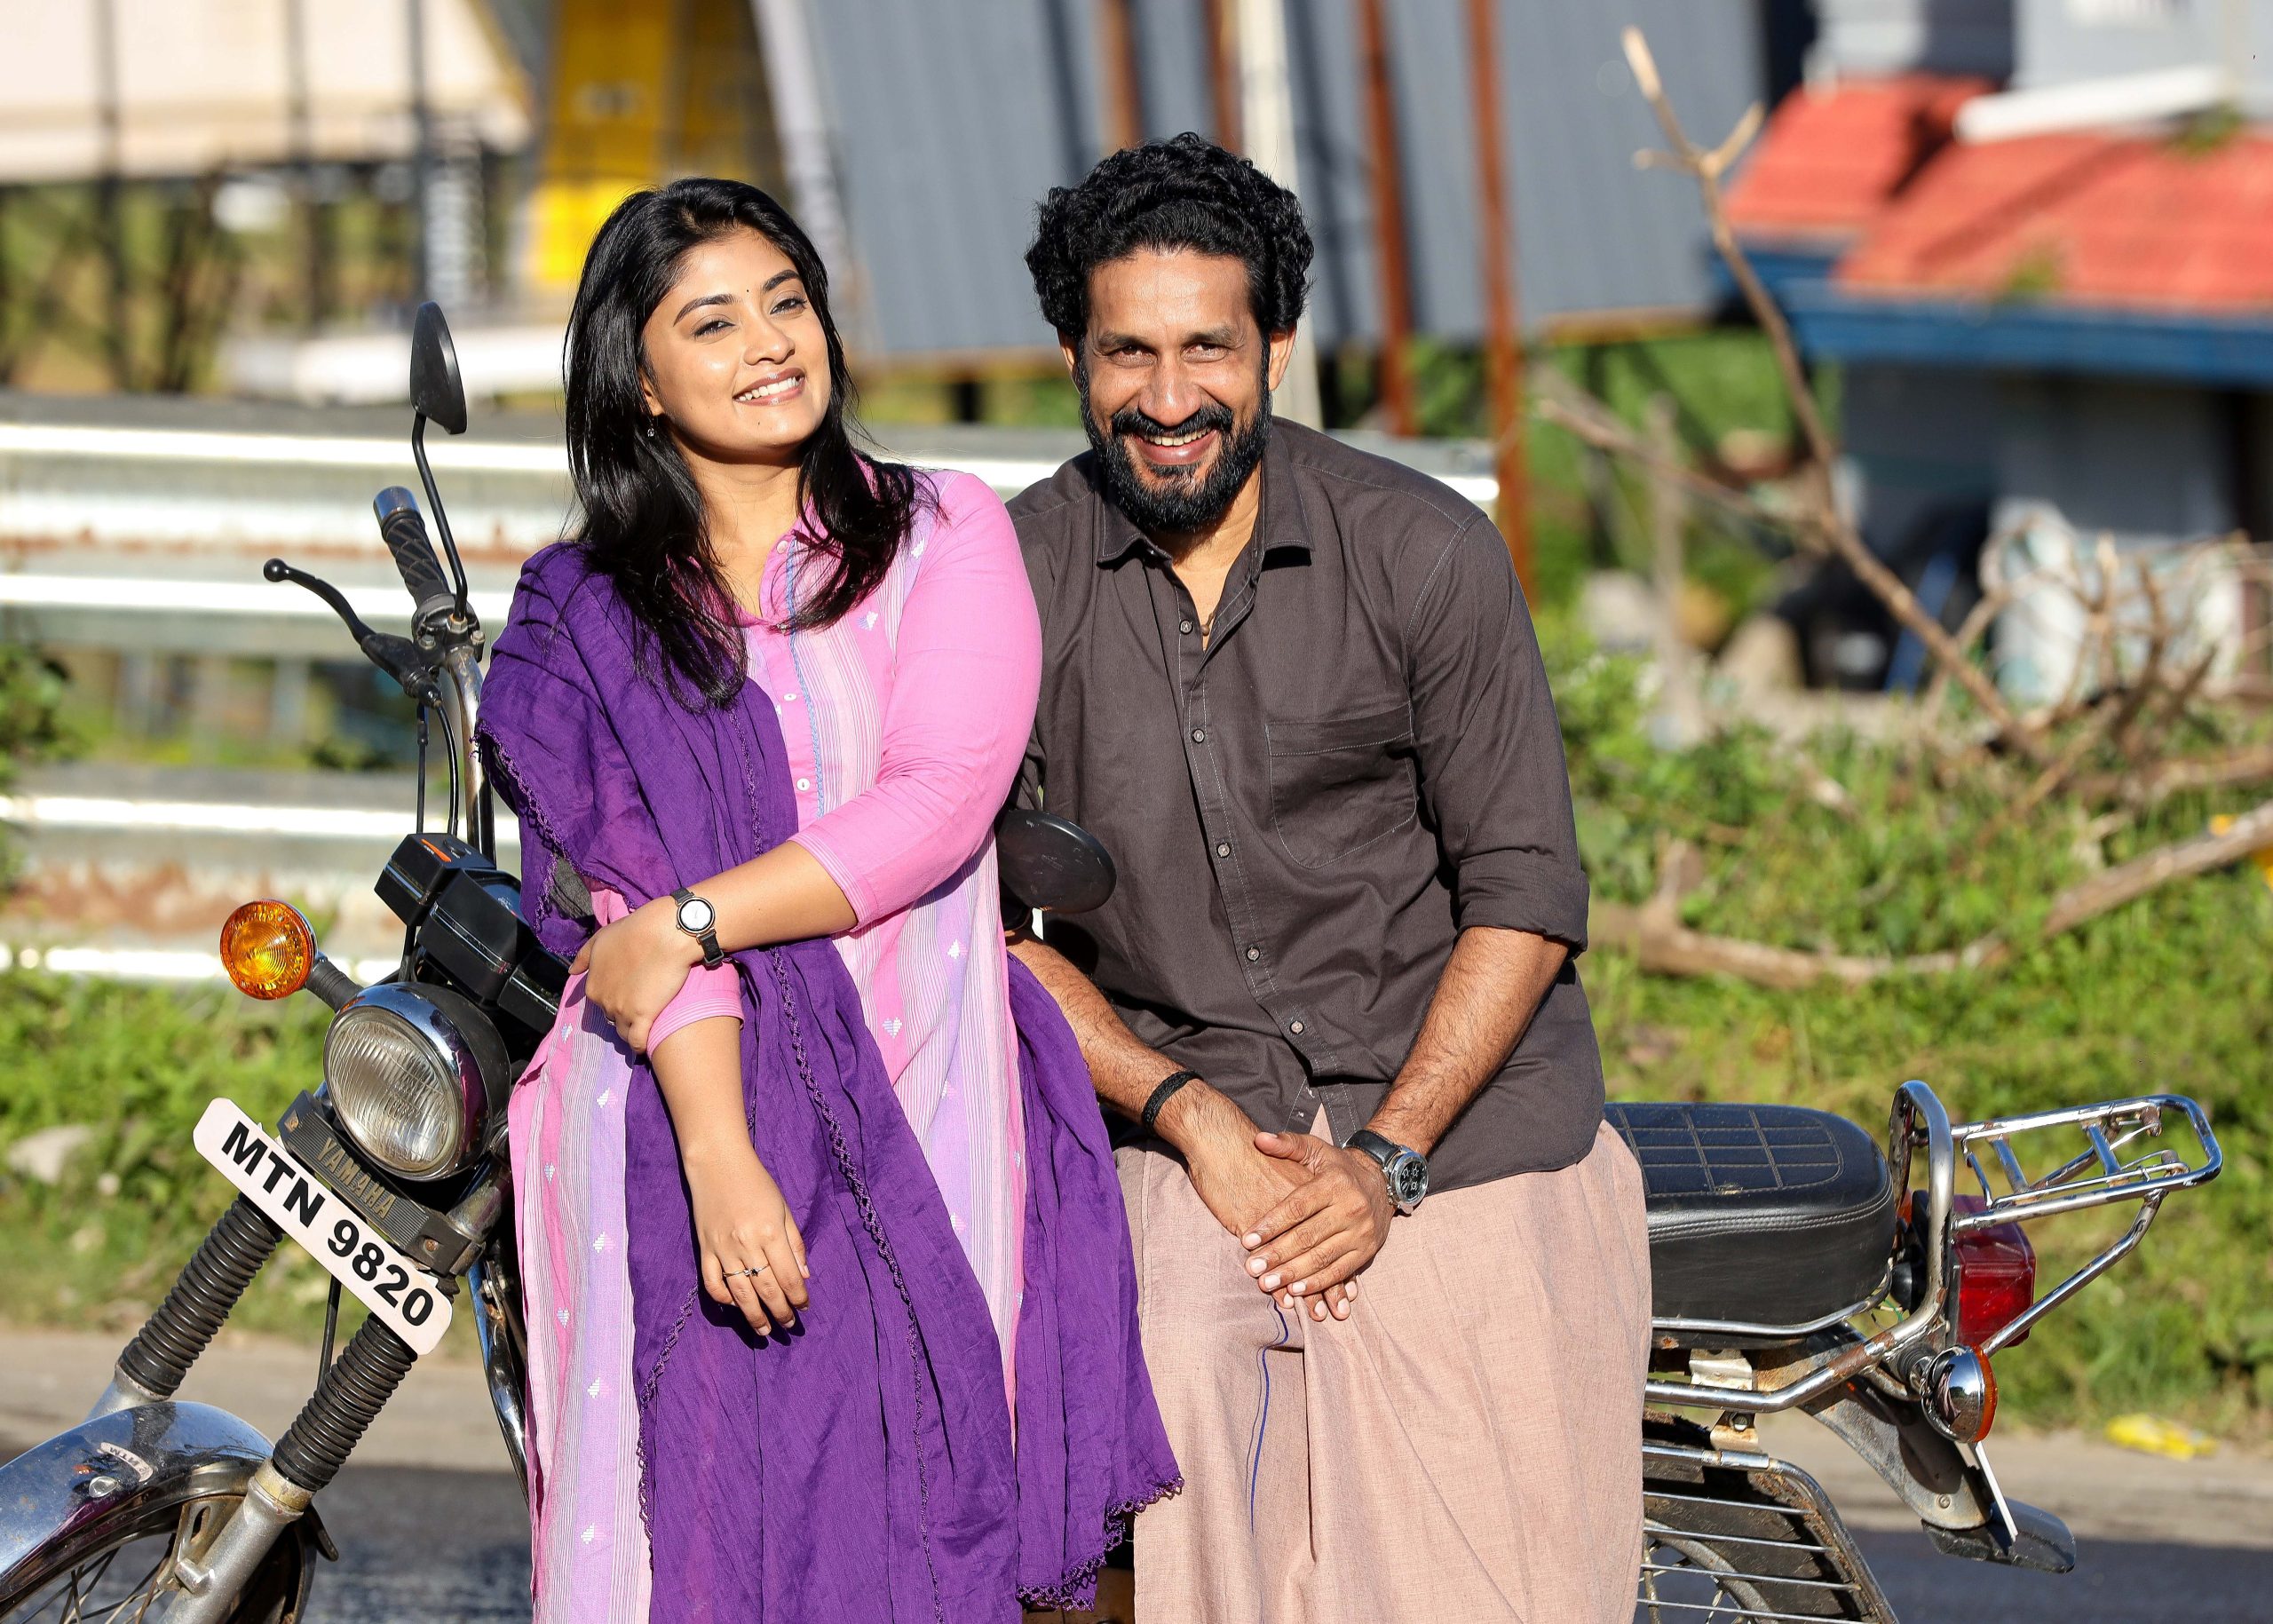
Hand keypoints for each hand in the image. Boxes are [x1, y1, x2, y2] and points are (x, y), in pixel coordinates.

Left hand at [572, 896, 700, 1050]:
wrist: (664, 934)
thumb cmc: (634, 931)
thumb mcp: (601, 938)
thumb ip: (584, 957)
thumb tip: (571, 972)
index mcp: (592, 985)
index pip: (600, 1001)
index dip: (615, 998)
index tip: (629, 993)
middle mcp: (603, 1001)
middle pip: (612, 1016)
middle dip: (624, 1013)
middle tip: (641, 1003)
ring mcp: (622, 1012)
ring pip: (624, 1032)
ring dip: (632, 1030)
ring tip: (646, 1025)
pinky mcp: (643, 1018)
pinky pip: (637, 1042)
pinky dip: (640, 1045)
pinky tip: (647, 1045)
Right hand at [684, 1138, 810, 1335]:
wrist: (717, 1164)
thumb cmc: (756, 1183)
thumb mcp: (783, 1208)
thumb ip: (794, 1243)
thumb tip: (803, 1276)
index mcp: (770, 1233)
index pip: (788, 1277)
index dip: (797, 1297)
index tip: (804, 1309)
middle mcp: (746, 1245)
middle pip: (766, 1289)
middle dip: (780, 1312)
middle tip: (788, 1327)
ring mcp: (723, 1249)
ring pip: (740, 1293)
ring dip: (754, 1316)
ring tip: (764, 1331)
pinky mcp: (704, 1250)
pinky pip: (712, 1283)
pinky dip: (723, 1299)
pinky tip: (734, 1306)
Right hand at [1163, 1087, 1325, 1302]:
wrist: (1221, 1139)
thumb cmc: (1254, 1152)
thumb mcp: (1294, 1158)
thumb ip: (1308, 1191)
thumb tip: (1317, 1221)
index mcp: (1315, 1193)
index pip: (1331, 1238)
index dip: (1338, 1266)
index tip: (1348, 1291)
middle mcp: (1301, 1210)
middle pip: (1319, 1252)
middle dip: (1326, 1286)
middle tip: (1332, 1313)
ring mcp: (1274, 1220)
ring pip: (1299, 1260)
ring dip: (1307, 1290)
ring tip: (1316, 1316)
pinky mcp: (1250, 1225)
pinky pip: (1272, 1262)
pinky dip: (1280, 1282)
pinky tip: (1286, 1301)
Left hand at [1240, 1133, 1393, 1322]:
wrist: (1382, 1180)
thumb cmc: (1338, 1167)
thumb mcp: (1316, 1149)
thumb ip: (1287, 1145)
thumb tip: (1258, 1139)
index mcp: (1334, 1183)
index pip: (1298, 1207)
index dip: (1271, 1224)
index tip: (1247, 1240)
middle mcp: (1351, 1208)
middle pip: (1308, 1236)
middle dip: (1278, 1254)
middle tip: (1252, 1268)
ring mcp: (1361, 1232)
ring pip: (1323, 1257)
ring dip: (1294, 1274)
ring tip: (1268, 1283)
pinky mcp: (1368, 1250)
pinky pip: (1341, 1271)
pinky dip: (1318, 1283)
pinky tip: (1296, 1291)